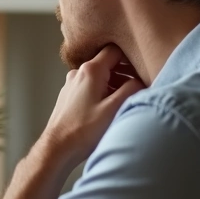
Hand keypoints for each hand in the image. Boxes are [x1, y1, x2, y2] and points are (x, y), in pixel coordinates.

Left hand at [43, 44, 144, 163]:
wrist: (57, 148)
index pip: (115, 50)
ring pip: (99, 75)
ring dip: (115, 83)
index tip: (142, 70)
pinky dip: (103, 91)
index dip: (131, 58)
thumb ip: (132, 89)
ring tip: (126, 99)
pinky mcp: (69, 96)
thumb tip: (142, 80)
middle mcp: (79, 73)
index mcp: (91, 70)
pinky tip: (109, 107)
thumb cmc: (84, 130)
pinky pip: (90, 86)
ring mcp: (72, 84)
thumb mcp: (114, 109)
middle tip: (139, 86)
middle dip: (124, 72)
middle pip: (107, 62)